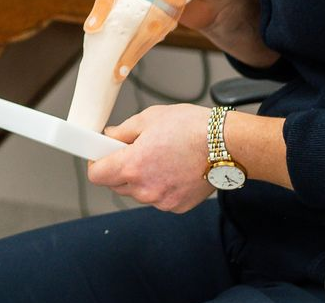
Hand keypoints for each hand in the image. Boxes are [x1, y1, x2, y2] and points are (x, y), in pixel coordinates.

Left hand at [87, 103, 213, 212]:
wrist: (227, 144)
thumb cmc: (192, 128)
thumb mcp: (149, 118)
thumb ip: (122, 131)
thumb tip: (108, 137)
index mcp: (133, 165)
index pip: (96, 175)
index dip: (96, 162)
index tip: (101, 154)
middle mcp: (145, 188)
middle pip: (116, 185)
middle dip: (119, 169)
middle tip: (134, 151)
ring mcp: (162, 200)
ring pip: (138, 192)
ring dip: (140, 179)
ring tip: (159, 158)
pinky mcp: (178, 206)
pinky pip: (158, 198)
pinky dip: (160, 186)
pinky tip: (173, 169)